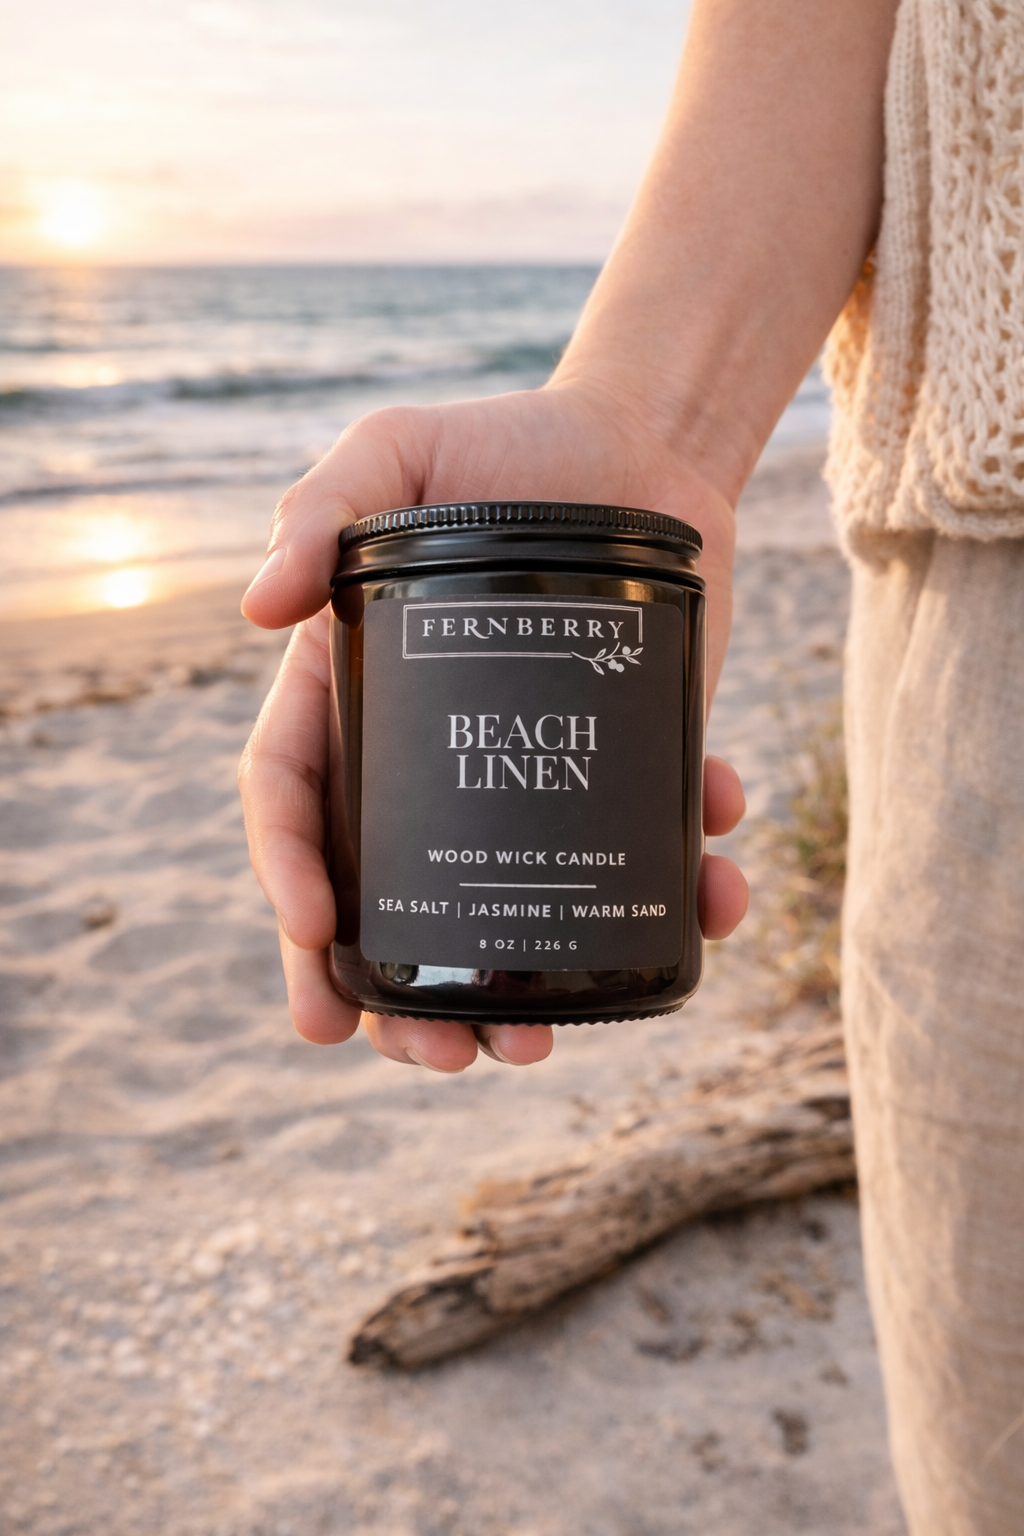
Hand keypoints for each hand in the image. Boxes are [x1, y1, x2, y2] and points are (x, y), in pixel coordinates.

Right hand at [238, 381, 748, 1070]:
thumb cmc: (501, 445)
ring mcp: (527, 771)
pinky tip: (708, 895)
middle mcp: (434, 752)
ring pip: (509, 908)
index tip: (317, 946)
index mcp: (355, 690)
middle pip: (394, 895)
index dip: (290, 880)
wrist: (642, 444)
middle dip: (399, 994)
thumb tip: (253, 607)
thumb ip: (318, 505)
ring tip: (539, 1040)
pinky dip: (676, 886)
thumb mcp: (395, 452)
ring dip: (519, 989)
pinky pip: (638, 849)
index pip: (296, 801)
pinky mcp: (618, 767)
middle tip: (429, 1055)